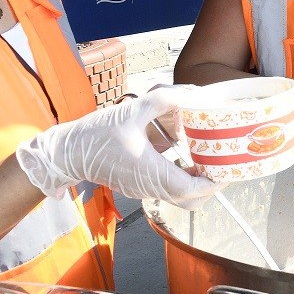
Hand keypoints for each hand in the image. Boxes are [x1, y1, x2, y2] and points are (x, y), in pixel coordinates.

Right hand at [16, 90, 218, 209]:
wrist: (66, 152)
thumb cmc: (96, 133)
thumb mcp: (133, 110)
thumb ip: (164, 99)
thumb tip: (192, 92)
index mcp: (151, 172)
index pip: (192, 190)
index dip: (214, 183)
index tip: (227, 168)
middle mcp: (149, 186)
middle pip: (191, 201)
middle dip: (210, 185)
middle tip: (220, 163)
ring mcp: (143, 189)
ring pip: (179, 195)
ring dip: (196, 180)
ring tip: (206, 156)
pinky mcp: (138, 185)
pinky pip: (167, 187)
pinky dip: (181, 175)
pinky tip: (183, 152)